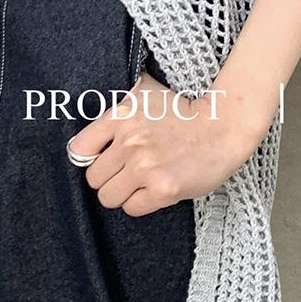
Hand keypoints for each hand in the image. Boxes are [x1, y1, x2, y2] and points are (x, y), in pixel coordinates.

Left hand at [63, 69, 276, 212]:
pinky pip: (131, 208)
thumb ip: (117, 102)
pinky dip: (139, 203)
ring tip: (139, 183)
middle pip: (93, 178)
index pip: (79, 149)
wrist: (222, 126)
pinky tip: (153, 190)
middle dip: (108, 178)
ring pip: (108, 197)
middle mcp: (129, 142)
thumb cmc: (183, 110)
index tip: (101, 159)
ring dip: (122, 193)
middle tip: (125, 173)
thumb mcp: (145, 93)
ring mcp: (145, 167)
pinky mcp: (163, 189)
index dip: (88, 158)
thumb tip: (90, 109)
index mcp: (120, 116)